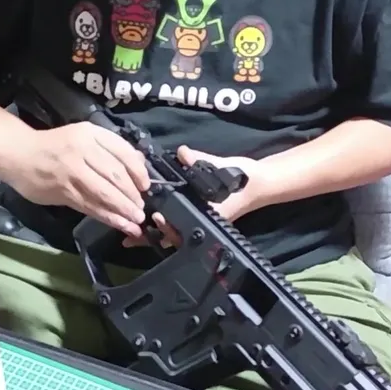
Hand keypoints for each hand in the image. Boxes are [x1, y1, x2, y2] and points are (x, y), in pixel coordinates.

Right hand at [0, 123, 149, 235]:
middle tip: (142, 208)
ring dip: (123, 209)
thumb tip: (139, 163)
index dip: (138, 171)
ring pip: (104, 193)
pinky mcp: (64, 192)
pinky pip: (91, 207)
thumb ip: (109, 148)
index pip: (122, 152)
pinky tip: (121, 225)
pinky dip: (108, 218)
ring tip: (136, 221)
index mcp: (90, 134)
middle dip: (132, 195)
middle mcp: (82, 151)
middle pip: (116, 175)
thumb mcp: (83, 136)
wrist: (18, 154)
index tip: (145, 186)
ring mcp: (72, 172)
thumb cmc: (54, 146)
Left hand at [124, 146, 269, 247]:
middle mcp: (202, 224)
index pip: (184, 228)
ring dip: (155, 234)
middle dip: (154, 236)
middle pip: (174, 237)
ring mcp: (199, 223)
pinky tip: (147, 223)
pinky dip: (163, 227)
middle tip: (133, 233)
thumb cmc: (241, 179)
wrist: (257, 183)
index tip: (156, 217)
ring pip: (174, 235)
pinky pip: (177, 227)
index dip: (168, 226)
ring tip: (133, 235)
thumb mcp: (222, 167)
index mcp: (208, 217)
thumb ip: (201, 160)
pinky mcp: (196, 217)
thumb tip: (182, 152)